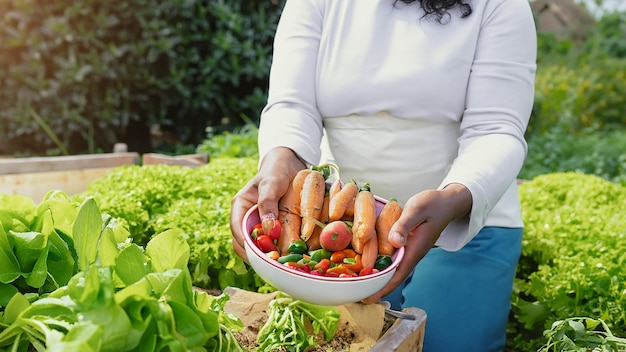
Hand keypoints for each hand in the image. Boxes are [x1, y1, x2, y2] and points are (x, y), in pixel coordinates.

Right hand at [229, 147, 305, 261]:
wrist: (289, 167)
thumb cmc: (277, 171)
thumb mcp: (272, 182)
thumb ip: (268, 203)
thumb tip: (269, 230)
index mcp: (240, 205)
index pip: (236, 228)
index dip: (245, 243)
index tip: (258, 253)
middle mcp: (245, 217)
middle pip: (242, 242)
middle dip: (254, 254)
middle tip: (271, 262)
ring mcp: (257, 224)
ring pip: (253, 246)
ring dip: (264, 255)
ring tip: (278, 262)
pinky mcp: (269, 228)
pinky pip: (267, 244)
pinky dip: (274, 251)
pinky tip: (285, 255)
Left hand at [362, 183, 471, 303]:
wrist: (448, 202)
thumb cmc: (433, 204)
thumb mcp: (417, 210)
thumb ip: (404, 225)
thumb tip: (394, 242)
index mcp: (415, 249)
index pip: (397, 275)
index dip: (383, 288)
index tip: (368, 299)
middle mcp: (412, 253)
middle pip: (392, 275)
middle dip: (375, 285)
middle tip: (356, 294)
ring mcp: (409, 249)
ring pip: (391, 266)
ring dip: (376, 274)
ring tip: (357, 280)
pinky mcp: (407, 242)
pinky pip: (392, 255)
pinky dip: (380, 260)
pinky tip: (368, 259)